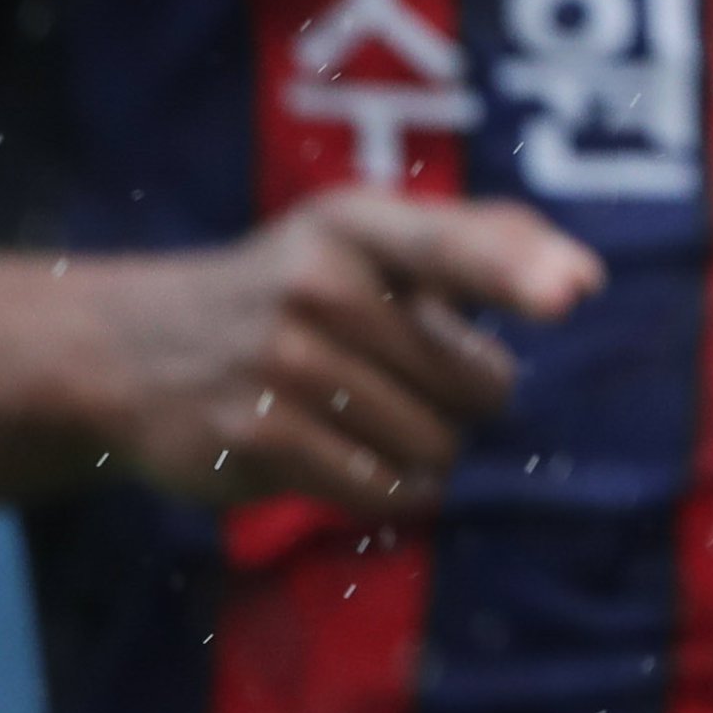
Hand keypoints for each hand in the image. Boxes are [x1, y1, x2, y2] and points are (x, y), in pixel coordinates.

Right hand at [66, 185, 603, 516]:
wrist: (130, 350)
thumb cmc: (290, 289)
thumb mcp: (362, 237)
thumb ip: (478, 241)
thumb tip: (582, 280)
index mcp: (356, 223)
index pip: (452, 244)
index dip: (517, 269)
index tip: (571, 293)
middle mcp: (319, 283)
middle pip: (479, 384)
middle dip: (463, 398)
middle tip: (393, 376)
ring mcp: (283, 362)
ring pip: (437, 445)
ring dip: (423, 450)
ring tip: (358, 414)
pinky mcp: (256, 438)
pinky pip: (383, 489)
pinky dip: (387, 488)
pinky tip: (343, 458)